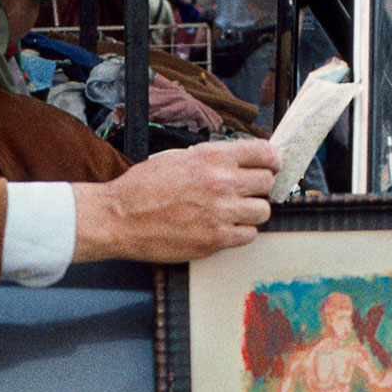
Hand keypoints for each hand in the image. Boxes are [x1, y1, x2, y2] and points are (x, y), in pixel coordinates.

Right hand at [71, 139, 277, 264]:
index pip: (263, 152)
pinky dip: (241, 232)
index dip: (271, 159)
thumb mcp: (177, 157)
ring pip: (263, 210)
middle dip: (259, 186)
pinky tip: (225, 227)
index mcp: (212, 157)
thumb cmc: (141, 188)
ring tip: (235, 211)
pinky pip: (249, 235)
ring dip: (252, 210)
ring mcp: (221, 212)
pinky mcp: (216, 239)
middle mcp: (221, 182)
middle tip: (248, 191)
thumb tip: (235, 161)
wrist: (119, 218)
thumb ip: (210, 159)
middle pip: (267, 182)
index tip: (271, 165)